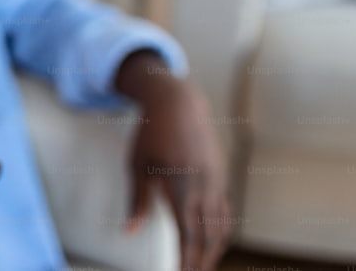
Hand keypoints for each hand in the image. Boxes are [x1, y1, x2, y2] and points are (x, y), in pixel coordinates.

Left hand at [125, 79, 232, 269]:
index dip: (187, 260)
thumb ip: (136, 200)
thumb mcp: (138, 165)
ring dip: (214, 248)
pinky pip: (226, 209)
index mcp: (183, 187)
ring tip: (202, 264)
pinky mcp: (221, 174)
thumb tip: (129, 231)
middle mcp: (206, 187)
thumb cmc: (152, 132)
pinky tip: (213, 238)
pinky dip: (221, 229)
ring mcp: (217, 181)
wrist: (178, 102)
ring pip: (222, 225)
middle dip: (202, 261)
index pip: (189, 235)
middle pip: (209, 236)